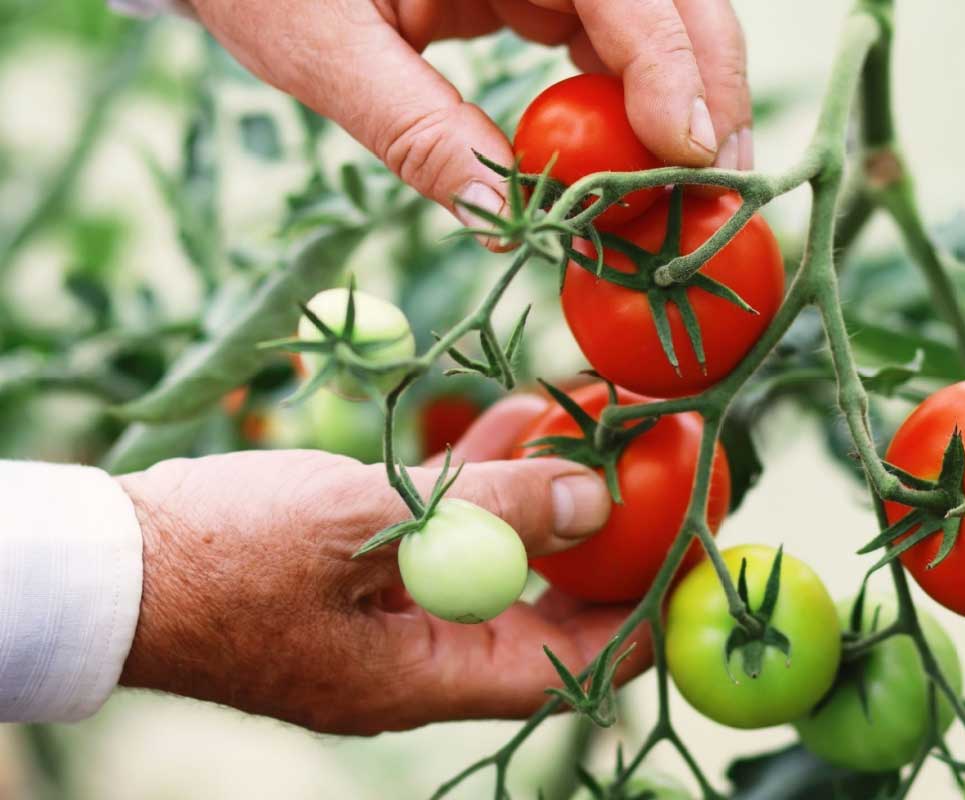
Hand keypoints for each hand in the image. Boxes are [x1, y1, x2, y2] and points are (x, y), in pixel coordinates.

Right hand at [116, 395, 650, 734]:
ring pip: (500, 563)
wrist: (110, 560)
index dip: (641, 618)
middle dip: (604, 550)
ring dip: (545, 501)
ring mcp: (391, 617)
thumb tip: (596, 502)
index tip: (697, 558)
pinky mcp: (365, 574)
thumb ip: (487, 509)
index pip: (572, 669)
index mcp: (426, 676)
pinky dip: (483, 482)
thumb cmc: (223, 553)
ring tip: (599, 432)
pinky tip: (516, 419)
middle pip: (546, 614)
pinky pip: (447, 533)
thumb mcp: (362, 521)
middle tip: (663, 485)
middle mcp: (420, 658)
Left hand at [186, 0, 750, 232]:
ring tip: (695, 187)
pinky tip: (638, 159)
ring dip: (684, 103)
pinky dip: (633, 102)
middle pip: (671, 0)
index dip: (673, 70)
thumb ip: (412, 128)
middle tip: (722, 187)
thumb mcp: (323, 45)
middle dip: (708, 90)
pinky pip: (612, 39)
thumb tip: (498, 222)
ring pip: (657, 21)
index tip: (691, 159)